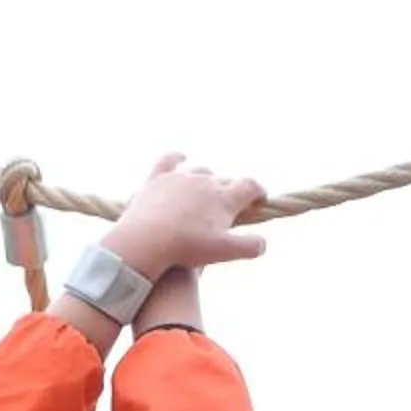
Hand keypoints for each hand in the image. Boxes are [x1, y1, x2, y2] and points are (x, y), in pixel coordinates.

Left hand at [110, 153, 267, 281]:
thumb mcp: (224, 252)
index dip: (257, 191)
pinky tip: (180, 159)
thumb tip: (263, 243)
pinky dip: (176, 158)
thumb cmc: (187, 248)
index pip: (249, 186)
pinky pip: (169, 161)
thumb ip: (249, 247)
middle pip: (224, 180)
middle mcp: (205, 181)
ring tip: (206, 192)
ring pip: (200, 171)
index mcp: (224, 197)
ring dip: (207, 179)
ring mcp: (180, 177)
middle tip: (228, 207)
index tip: (260, 198)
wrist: (147, 240)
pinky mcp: (157, 178)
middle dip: (230, 190)